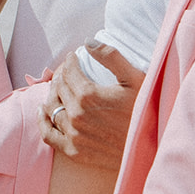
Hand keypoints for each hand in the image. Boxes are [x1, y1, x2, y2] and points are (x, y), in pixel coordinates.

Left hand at [40, 45, 144, 169]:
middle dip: (62, 75)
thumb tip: (87, 42)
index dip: (70, 61)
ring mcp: (73, 135)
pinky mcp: (74, 151)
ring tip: (58, 88)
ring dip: (52, 94)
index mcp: (88, 95)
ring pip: (51, 108)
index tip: (74, 57)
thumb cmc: (146, 112)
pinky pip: (48, 134)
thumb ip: (111, 57)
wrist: (152, 150)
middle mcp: (76, 115)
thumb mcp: (135, 79)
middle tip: (68, 71)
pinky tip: (43, 112)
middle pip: (58, 88)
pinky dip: (43, 121)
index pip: (68, 71)